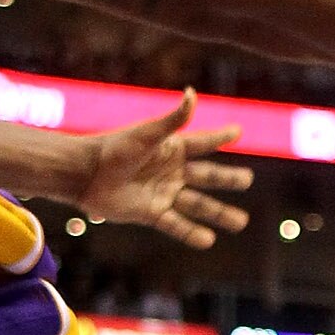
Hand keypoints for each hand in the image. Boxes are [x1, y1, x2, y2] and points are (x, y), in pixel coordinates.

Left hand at [78, 90, 251, 246]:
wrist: (87, 174)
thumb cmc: (115, 148)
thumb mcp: (147, 134)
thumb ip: (173, 119)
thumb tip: (192, 94)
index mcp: (172, 148)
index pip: (203, 143)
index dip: (220, 137)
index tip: (238, 131)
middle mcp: (171, 171)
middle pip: (207, 176)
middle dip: (228, 179)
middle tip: (247, 180)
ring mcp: (163, 193)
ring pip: (198, 205)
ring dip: (219, 213)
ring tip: (241, 222)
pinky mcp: (151, 213)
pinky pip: (176, 225)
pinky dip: (192, 234)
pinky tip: (209, 241)